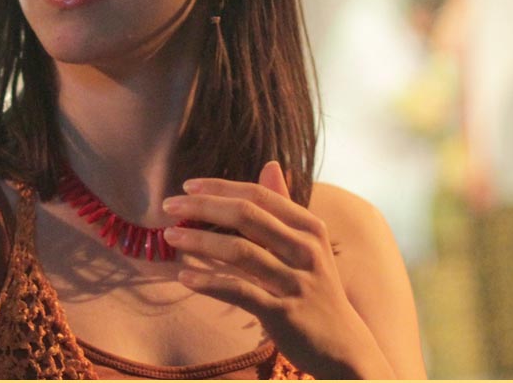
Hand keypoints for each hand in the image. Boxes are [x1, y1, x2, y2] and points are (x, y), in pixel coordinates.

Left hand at [160, 162, 387, 377]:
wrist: (344, 347)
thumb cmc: (316, 287)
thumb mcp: (308, 244)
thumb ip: (284, 205)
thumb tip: (270, 164)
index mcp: (309, 227)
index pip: (257, 195)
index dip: (220, 187)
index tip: (187, 186)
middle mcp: (305, 250)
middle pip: (246, 216)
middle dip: (202, 206)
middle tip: (168, 206)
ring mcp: (295, 282)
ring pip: (239, 251)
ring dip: (198, 240)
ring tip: (170, 236)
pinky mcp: (284, 313)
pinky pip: (239, 290)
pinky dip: (209, 282)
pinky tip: (184, 276)